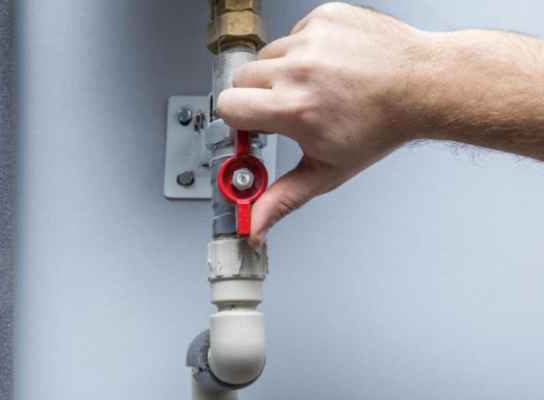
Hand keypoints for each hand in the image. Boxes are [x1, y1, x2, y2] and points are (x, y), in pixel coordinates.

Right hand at [217, 3, 433, 244]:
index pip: (227, 106)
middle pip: (242, 79)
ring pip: (267, 55)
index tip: (257, 126)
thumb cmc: (380, 127)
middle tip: (290, 107)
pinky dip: (305, 49)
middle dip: (258, 96)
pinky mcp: (324, 16)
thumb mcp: (327, 171)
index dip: (239, 120)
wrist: (423, 85)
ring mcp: (312, 38)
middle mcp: (299, 69)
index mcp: (293, 108)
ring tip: (316, 86)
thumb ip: (282, 198)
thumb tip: (255, 225)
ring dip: (281, 71)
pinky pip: (293, 33)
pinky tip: (329, 65)